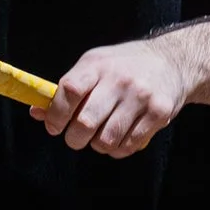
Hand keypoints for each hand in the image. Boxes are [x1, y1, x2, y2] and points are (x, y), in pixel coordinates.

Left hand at [38, 35, 192, 157]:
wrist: (173, 61)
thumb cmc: (125, 66)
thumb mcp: (95, 66)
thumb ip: (68, 89)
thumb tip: (37, 112)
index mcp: (98, 65)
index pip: (69, 91)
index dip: (56, 114)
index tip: (54, 126)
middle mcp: (120, 79)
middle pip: (86, 122)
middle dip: (75, 138)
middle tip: (76, 138)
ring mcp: (141, 97)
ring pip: (107, 139)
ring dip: (99, 145)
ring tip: (101, 136)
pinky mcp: (159, 113)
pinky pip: (130, 145)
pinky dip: (119, 149)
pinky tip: (121, 137)